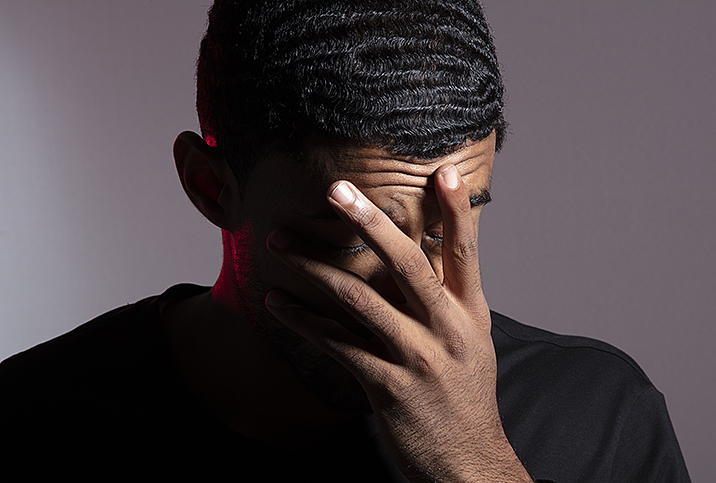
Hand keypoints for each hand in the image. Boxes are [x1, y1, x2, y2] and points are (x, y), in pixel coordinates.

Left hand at [265, 164, 531, 482]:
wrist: (468, 464)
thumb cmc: (465, 396)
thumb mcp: (472, 342)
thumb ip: (448, 299)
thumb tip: (423, 256)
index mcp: (470, 313)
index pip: (465, 252)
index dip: (455, 211)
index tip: (441, 172)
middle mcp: (448, 329)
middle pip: (409, 265)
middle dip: (372, 224)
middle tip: (337, 190)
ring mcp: (418, 359)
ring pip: (361, 301)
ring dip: (314, 267)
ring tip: (278, 242)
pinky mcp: (388, 388)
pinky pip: (338, 345)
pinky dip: (304, 321)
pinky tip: (278, 302)